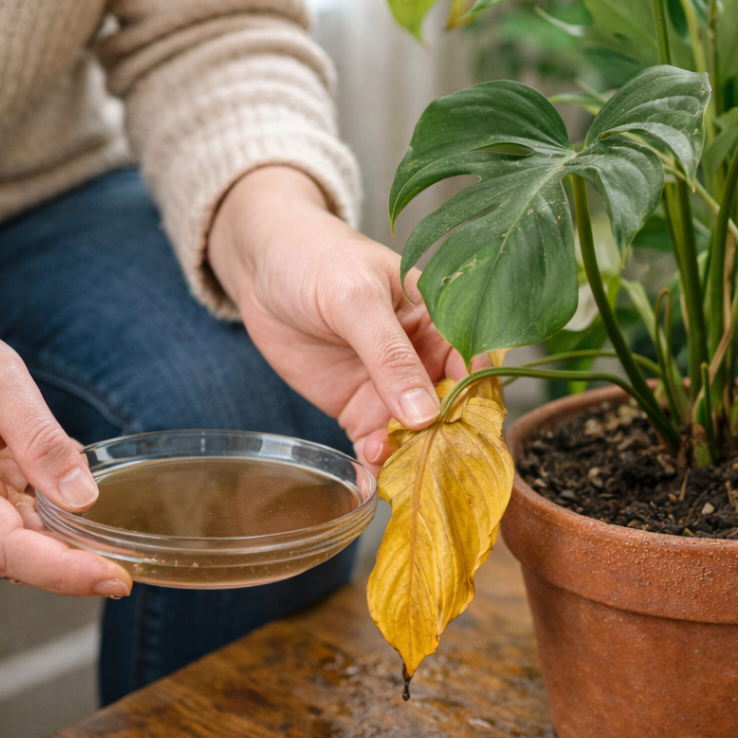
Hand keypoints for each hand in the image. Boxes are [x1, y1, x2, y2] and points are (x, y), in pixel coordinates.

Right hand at [0, 297, 131, 595]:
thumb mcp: (3, 381)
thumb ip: (42, 440)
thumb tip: (83, 497)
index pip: (7, 548)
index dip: (63, 571)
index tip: (114, 579)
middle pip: (15, 556)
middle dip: (72, 567)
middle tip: (129, 570)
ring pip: (17, 543)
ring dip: (64, 547)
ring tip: (115, 545)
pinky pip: (14, 518)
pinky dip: (49, 518)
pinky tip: (76, 500)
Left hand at [207, 166, 465, 469]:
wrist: (260, 264)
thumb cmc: (316, 259)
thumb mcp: (356, 301)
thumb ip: (390, 356)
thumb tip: (427, 414)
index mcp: (439, 319)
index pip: (473, 366)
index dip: (476, 401)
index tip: (468, 433)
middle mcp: (422, 358)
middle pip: (450, 409)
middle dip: (446, 440)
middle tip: (434, 467)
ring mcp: (389, 387)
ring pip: (414, 434)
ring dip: (411, 457)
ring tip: (394, 471)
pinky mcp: (357, 408)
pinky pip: (376, 444)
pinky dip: (377, 466)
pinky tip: (369, 478)